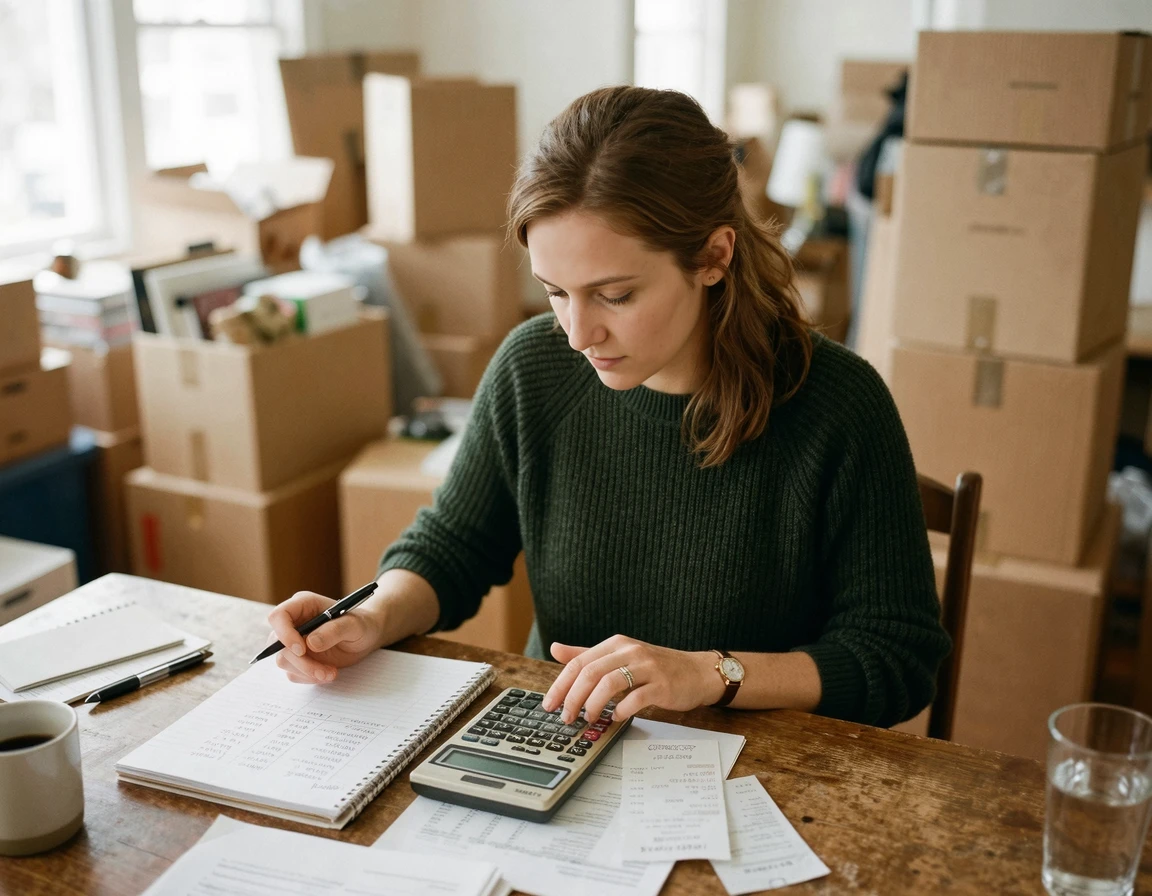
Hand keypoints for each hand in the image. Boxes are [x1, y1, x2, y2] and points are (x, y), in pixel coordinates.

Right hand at [266, 591, 384, 683]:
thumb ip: (334, 630)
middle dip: (301, 662)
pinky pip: (293, 672)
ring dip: (307, 672)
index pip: (279, 616)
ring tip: (331, 673)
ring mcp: (294, 641)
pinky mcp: (298, 658)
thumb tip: (310, 643)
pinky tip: (327, 673)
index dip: (284, 633)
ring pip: (284, 661)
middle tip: (324, 672)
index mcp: (304, 605)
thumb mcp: (354, 625)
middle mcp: (294, 622)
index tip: (302, 650)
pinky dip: (309, 677)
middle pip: (278, 644)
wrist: (366, 638)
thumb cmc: (361, 624)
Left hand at [542, 635, 723, 723]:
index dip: (561, 685)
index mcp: (616, 644)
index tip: (550, 705)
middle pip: (591, 673)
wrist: (697, 672)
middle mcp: (630, 651)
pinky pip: (636, 698)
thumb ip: (587, 654)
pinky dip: (621, 710)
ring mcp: (647, 667)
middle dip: (573, 698)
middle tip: (566, 717)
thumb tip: (555, 649)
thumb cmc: (656, 668)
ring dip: (593, 705)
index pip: (579, 662)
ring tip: (589, 718)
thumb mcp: (620, 656)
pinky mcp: (662, 685)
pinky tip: (616, 717)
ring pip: (610, 683)